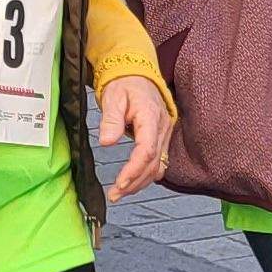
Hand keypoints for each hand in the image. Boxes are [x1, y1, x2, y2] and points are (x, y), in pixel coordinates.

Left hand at [97, 75, 172, 200]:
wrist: (138, 77)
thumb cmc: (126, 85)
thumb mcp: (113, 97)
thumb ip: (111, 120)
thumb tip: (107, 141)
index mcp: (150, 117)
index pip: (146, 150)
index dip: (134, 170)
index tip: (120, 183)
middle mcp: (162, 129)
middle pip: (153, 164)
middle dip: (134, 183)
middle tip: (115, 194)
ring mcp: (164, 135)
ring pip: (158, 167)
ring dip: (140, 183)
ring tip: (121, 193)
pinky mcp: (162, 140)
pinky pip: (158, 163)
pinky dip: (147, 176)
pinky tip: (134, 182)